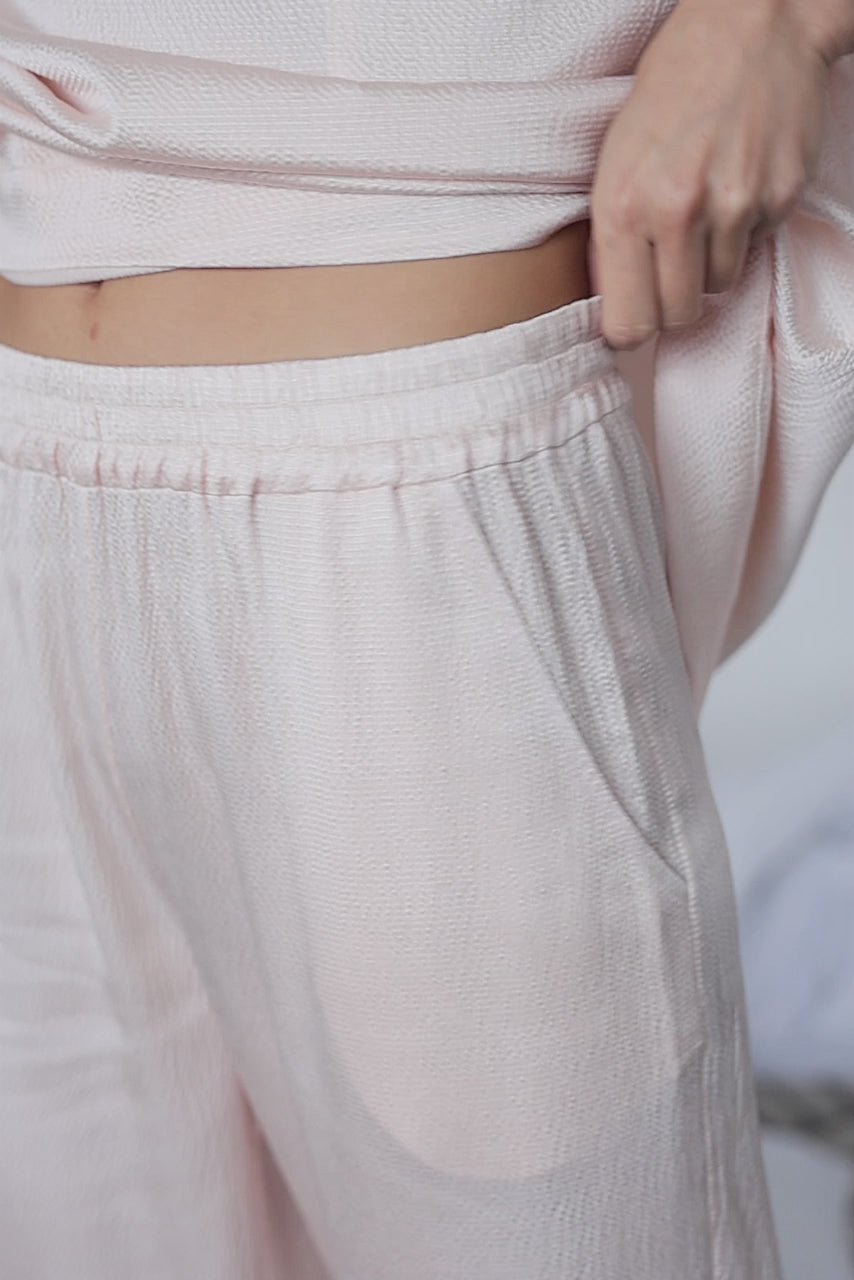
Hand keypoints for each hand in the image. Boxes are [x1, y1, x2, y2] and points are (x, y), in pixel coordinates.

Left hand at [588, 0, 830, 348]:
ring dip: (708, 263)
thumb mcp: (614, 157)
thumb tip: (613, 301)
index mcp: (623, 207)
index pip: (626, 324)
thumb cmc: (672, 87)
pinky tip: (735, 184)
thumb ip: (612, 232)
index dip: (630, 328)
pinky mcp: (778, 199)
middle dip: (671, 301)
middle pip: (677, 317)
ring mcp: (733, 208)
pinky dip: (744, 231)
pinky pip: (754, 249)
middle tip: (668, 265)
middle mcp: (677, 214)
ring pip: (718, 287)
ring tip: (702, 210)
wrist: (750, 24)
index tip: (633, 316)